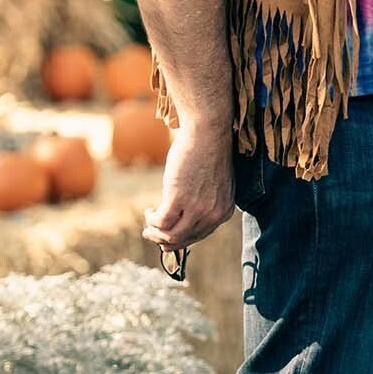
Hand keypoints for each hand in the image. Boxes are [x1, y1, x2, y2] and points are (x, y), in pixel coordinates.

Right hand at [142, 123, 235, 253]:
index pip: (201, 235)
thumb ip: (208, 200)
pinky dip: (152, 220)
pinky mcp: (178, 198)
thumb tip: (188, 212)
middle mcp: (213, 215)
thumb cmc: (210, 152)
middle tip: (152, 234)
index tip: (170, 235)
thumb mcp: (216, 183)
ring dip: (156, 234)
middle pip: (185, 239)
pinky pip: (161, 222)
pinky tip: (149, 211)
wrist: (208, 132)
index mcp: (224, 211)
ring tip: (148, 227)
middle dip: (166, 241)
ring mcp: (197, 208)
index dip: (183, 237)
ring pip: (171, 236)